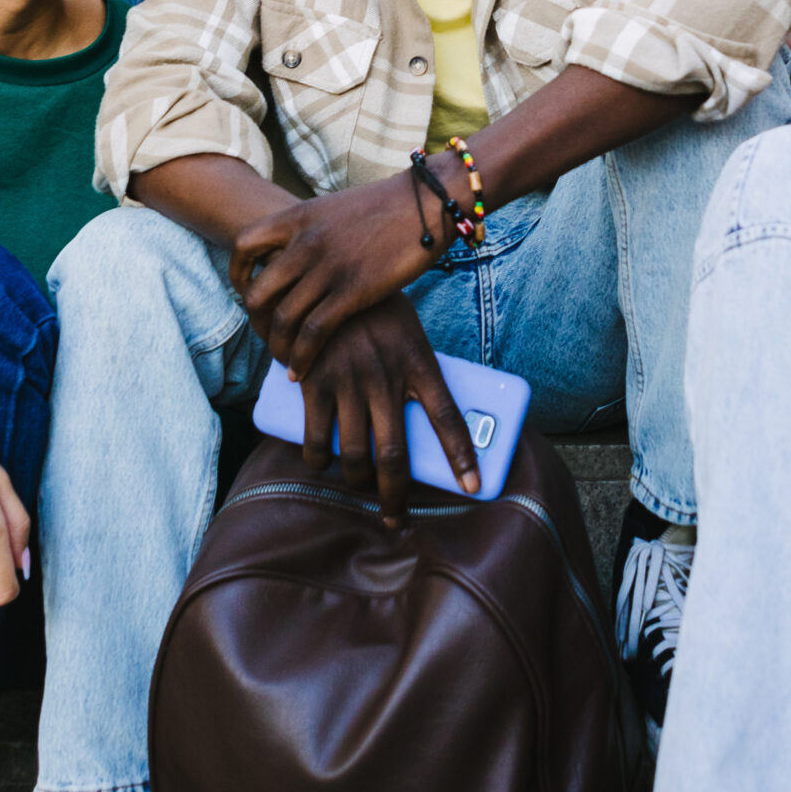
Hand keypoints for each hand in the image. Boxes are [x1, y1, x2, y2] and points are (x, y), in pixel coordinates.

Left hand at [230, 174, 444, 376]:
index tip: (246, 292)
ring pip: (282, 318)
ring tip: (284, 361)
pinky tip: (301, 371)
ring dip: (277, 347)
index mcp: (297, 217)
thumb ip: (311, 230)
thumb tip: (298, 252)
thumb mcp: (335, 209)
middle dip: (256, 322)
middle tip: (267, 335)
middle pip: (256, 292)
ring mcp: (328, 267)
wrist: (427, 200)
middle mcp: (305, 243)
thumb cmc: (387, 206)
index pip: (243, 245)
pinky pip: (313, 332)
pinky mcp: (354, 290)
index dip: (237, 274)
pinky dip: (301, 357)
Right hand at [299, 294, 479, 522]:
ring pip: (355, 455)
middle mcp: (386, 377)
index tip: (475, 486)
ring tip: (360, 487)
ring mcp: (349, 382)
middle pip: (395, 455)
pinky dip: (318, 459)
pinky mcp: (315, 383)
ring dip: (358, 482)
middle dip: (395, 497)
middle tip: (396, 519)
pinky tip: (321, 462)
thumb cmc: (376, 308)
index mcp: (418, 362)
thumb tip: (422, 420)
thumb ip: (413, 373)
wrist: (326, 271)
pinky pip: (317, 439)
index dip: (463, 456)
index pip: (448, 417)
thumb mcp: (407, 333)